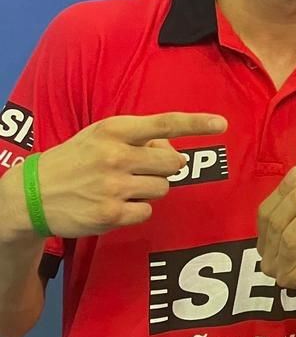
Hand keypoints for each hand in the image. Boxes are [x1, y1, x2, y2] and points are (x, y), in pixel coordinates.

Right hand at [3, 112, 227, 241]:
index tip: (222, 124)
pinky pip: (148, 211)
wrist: (33, 194)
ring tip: (121, 187)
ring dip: (149, 189)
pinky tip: (114, 204)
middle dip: (164, 167)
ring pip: (163, 188)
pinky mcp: (111, 214)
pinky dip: (137, 210)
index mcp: (115, 130)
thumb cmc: (76, 159)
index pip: (164, 122)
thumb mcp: (100, 135)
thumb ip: (137, 137)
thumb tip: (173, 146)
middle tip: (140, 169)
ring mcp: (114, 186)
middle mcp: (116, 155)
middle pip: (173, 162)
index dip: (196, 124)